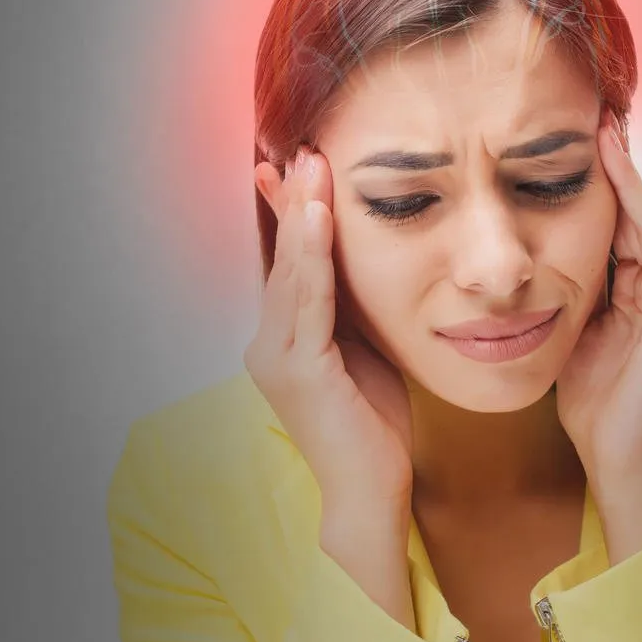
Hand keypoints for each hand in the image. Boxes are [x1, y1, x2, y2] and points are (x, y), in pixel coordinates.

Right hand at [245, 145, 413, 510]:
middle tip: (306, 148)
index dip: (292, 214)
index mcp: (286, 339)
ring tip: (312, 165)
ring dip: (303, 214)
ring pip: (292, 271)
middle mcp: (269, 343)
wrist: (372, 493)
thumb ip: (352, 310)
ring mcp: (277, 357)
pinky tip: (318, 218)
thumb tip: (362, 262)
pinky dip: (311, 255)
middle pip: (285, 258)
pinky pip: (307, 301)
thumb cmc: (371, 426)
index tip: (299, 166)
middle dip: (295, 200)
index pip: (290, 264)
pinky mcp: (298, 371)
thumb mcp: (363, 350)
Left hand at [555, 117, 641, 493]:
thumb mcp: (571, 333)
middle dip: (616, 173)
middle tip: (596, 125)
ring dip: (635, 181)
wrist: (619, 456)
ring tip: (614, 137)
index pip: (615, 231)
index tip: (578, 149)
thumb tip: (538, 260)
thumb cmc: (597, 406)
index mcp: (636, 295)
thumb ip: (569, 294)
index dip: (599, 192)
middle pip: (636, 220)